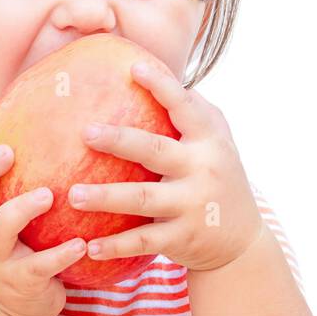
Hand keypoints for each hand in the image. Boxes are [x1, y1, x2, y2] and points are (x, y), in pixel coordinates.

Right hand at [0, 136, 86, 315]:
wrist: (4, 314)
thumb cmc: (13, 254)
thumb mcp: (1, 225)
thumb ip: (12, 192)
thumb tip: (47, 141)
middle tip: (8, 152)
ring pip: (0, 229)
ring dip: (22, 209)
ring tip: (49, 194)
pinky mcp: (22, 283)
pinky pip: (39, 266)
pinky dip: (60, 254)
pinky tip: (81, 244)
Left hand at [71, 61, 265, 272]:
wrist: (243, 242)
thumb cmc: (218, 178)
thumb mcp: (218, 142)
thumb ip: (192, 111)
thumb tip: (151, 68)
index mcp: (208, 140)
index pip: (185, 107)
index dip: (162, 86)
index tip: (134, 68)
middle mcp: (203, 169)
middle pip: (156, 150)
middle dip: (120, 141)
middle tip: (86, 133)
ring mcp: (193, 205)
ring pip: (144, 199)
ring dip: (107, 197)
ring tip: (74, 195)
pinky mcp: (183, 238)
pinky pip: (144, 240)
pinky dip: (117, 245)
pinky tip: (89, 247)